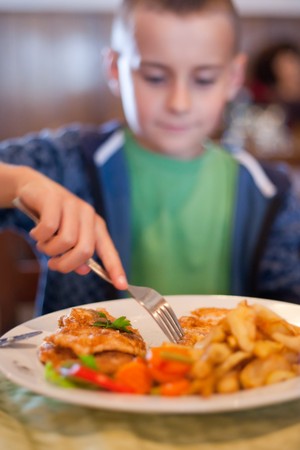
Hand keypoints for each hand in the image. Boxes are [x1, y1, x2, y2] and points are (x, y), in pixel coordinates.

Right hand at [14, 168, 127, 289]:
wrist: (34, 190)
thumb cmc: (52, 218)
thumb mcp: (66, 237)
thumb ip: (76, 255)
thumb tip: (84, 270)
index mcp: (96, 226)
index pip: (108, 250)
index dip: (115, 269)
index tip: (122, 286)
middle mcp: (88, 215)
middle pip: (85, 251)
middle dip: (66, 264)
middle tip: (53, 263)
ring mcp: (72, 205)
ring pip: (66, 242)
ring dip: (49, 250)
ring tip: (42, 243)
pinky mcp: (54, 200)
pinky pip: (48, 228)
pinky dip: (39, 236)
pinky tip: (35, 232)